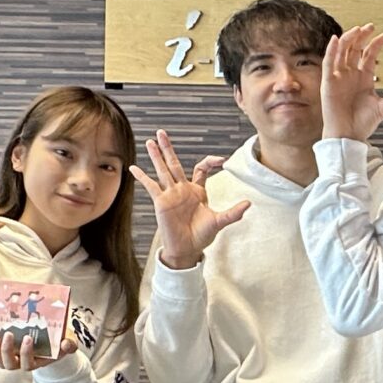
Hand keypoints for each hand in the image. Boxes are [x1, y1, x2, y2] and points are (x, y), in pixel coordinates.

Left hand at [0, 326, 63, 371]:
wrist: (51, 339)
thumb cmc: (59, 341)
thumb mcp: (67, 341)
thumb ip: (69, 344)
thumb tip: (67, 344)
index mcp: (36, 362)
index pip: (28, 364)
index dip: (26, 353)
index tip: (28, 338)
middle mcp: (20, 363)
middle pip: (10, 364)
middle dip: (7, 350)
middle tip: (9, 335)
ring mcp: (10, 357)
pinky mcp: (1, 350)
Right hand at [131, 130, 248, 269]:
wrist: (187, 249)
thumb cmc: (201, 236)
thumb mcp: (219, 222)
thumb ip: (233, 212)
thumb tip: (248, 204)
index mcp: (197, 191)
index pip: (201, 169)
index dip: (210, 162)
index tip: (221, 160)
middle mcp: (182, 189)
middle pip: (174, 163)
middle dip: (168, 148)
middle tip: (162, 132)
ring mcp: (170, 194)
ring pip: (162, 170)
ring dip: (156, 156)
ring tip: (149, 142)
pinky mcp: (161, 202)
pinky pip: (151, 186)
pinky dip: (142, 177)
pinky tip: (134, 167)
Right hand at [318, 24, 382, 142]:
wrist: (348, 136)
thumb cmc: (363, 124)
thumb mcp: (382, 108)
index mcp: (364, 78)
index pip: (369, 56)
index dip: (375, 45)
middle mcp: (350, 75)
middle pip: (355, 49)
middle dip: (362, 36)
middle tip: (370, 26)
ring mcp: (339, 77)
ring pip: (342, 52)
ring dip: (349, 39)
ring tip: (357, 30)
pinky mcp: (328, 82)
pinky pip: (328, 62)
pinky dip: (331, 50)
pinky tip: (336, 39)